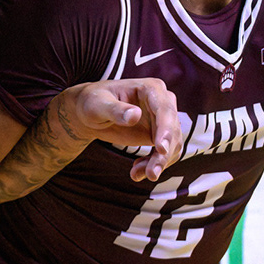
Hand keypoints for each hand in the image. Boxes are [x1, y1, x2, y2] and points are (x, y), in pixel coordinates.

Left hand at [62, 77, 181, 181]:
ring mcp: (162, 119)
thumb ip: (115, 110)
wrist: (90, 113)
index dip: (166, 130)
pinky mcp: (159, 134)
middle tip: (151, 174)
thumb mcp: (98, 106)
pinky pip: (164, 153)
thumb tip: (135, 116)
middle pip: (172, 130)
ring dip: (157, 163)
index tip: (161, 149)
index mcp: (151, 88)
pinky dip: (153, 165)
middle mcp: (162, 102)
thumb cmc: (92, 102)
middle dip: (163, 154)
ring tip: (136, 174)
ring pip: (171, 145)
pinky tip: (136, 172)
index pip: (164, 110)